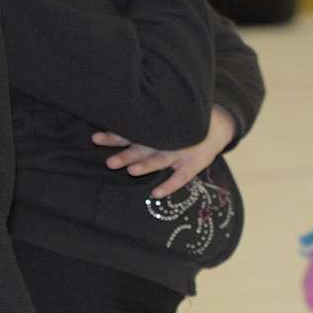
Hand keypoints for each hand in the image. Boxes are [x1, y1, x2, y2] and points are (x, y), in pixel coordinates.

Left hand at [92, 107, 235, 198]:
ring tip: (132, 172)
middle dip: (127, 155)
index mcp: (155, 129)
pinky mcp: (194, 164)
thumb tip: (110, 119)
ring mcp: (181, 152)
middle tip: (110, 163)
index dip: (113, 136)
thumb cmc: (181, 124)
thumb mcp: (164, 118)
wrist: (218, 126)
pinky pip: (182, 177)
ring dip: (147, 166)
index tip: (95, 139)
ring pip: (161, 160)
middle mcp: (167, 140)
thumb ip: (142, 122)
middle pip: (143, 148)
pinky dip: (170, 185)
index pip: (131, 132)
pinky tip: (156, 194)